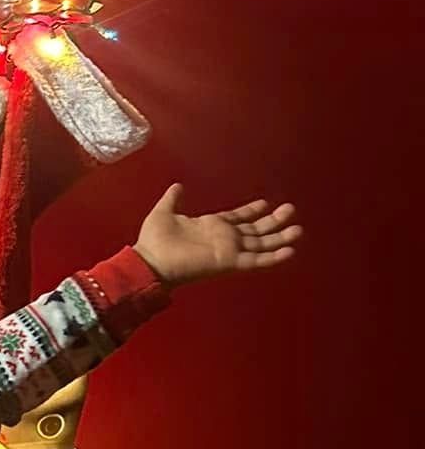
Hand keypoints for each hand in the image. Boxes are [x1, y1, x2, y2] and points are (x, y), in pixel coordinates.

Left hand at [134, 185, 300, 286]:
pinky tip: (289, 251)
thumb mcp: (164, 212)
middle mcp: (224, 238)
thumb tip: (178, 186)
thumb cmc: (154, 240)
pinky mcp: (230, 262)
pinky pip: (256, 260)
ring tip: (297, 230)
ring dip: (279, 238)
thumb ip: (173, 199)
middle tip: (291, 210)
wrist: (150, 260)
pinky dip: (273, 257)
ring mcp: (229, 251)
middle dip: (273, 221)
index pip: (237, 218)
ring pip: (260, 244)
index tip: (266, 204)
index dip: (251, 211)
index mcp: (210, 226)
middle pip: (254, 230)